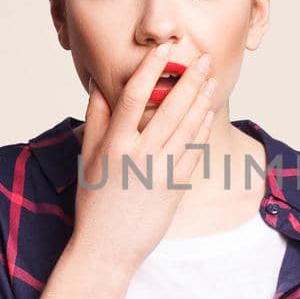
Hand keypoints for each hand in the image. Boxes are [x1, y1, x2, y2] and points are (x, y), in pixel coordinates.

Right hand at [68, 44, 218, 272]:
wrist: (107, 248)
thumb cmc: (94, 202)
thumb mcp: (87, 159)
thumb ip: (96, 120)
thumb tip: (100, 86)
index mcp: (113, 145)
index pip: (133, 96)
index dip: (150, 69)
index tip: (163, 50)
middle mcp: (138, 156)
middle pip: (169, 108)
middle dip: (188, 79)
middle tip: (202, 58)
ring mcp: (160, 172)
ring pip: (187, 127)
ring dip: (202, 99)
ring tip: (212, 78)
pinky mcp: (176, 187)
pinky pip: (194, 151)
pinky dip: (202, 128)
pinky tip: (209, 111)